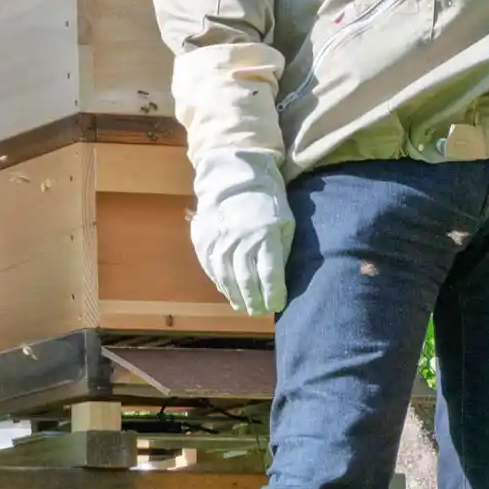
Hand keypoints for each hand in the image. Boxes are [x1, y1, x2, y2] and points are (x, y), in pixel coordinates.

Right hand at [189, 150, 295, 315]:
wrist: (235, 176)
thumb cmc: (268, 200)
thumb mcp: (285, 220)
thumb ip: (283, 250)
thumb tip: (279, 280)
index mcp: (265, 234)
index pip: (270, 274)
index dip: (273, 294)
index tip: (277, 305)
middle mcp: (240, 239)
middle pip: (247, 280)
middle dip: (255, 300)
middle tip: (259, 312)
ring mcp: (219, 239)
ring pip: (227, 277)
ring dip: (236, 296)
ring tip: (244, 307)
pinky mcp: (203, 239)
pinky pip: (211, 267)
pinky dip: (220, 283)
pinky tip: (228, 291)